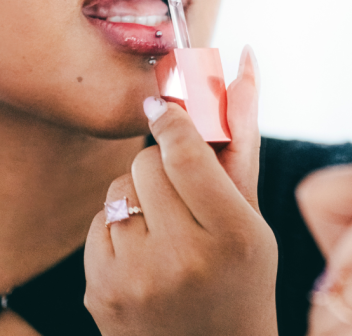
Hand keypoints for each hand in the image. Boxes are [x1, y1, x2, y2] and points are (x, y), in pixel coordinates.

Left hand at [85, 47, 277, 335]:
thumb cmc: (242, 278)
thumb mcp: (254, 217)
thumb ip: (242, 139)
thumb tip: (243, 60)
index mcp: (233, 236)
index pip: (186, 151)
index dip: (172, 120)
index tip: (165, 109)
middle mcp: (183, 258)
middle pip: (146, 163)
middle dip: (160, 162)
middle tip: (179, 183)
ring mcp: (136, 278)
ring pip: (118, 190)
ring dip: (139, 196)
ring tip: (166, 228)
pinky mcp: (100, 292)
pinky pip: (97, 223)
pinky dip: (118, 228)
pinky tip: (144, 254)